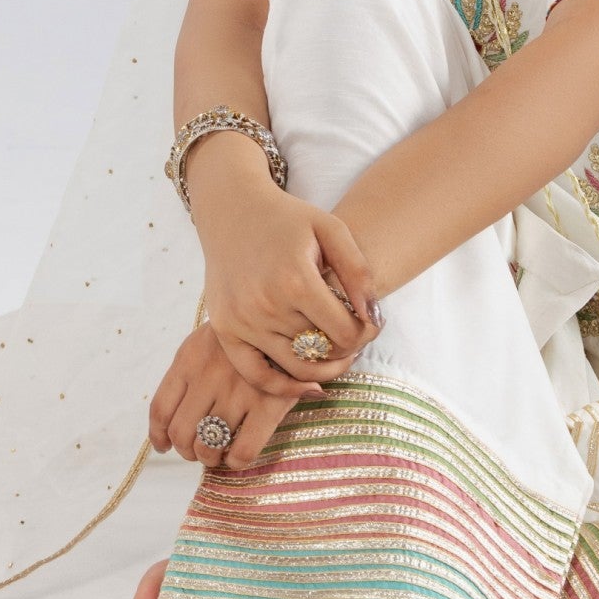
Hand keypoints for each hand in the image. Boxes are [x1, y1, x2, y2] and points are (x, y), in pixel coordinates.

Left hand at [148, 318, 325, 470]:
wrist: (295, 319)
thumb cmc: (248, 335)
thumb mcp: (210, 340)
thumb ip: (189, 373)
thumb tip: (166, 426)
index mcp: (191, 358)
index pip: (161, 409)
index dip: (158, 435)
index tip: (164, 445)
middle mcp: (210, 375)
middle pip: (181, 433)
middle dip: (186, 450)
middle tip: (198, 450)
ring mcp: (239, 391)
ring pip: (208, 447)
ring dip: (209, 458)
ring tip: (219, 453)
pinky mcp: (269, 404)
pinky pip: (242, 451)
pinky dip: (235, 462)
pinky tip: (238, 455)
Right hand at [194, 176, 384, 386]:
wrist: (234, 210)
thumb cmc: (289, 219)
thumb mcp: (332, 230)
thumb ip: (358, 272)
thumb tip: (374, 318)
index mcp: (295, 280)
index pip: (345, 334)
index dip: (366, 334)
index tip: (371, 323)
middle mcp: (265, 306)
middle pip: (322, 352)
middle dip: (349, 348)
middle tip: (356, 335)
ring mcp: (241, 321)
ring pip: (296, 367)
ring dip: (325, 367)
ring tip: (338, 353)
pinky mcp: (224, 330)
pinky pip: (257, 375)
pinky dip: (285, 388)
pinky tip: (310, 386)